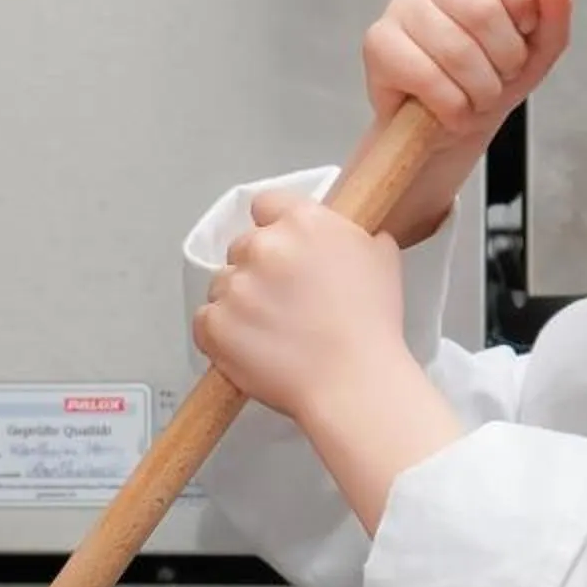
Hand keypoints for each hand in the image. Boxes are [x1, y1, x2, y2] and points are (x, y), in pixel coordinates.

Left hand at [193, 190, 409, 429]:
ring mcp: (234, 285)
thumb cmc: (372, 324)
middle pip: (243, 246)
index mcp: (303, 222)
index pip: (266, 204)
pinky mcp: (214, 324)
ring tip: (270, 332)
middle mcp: (263, 246)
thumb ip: (352, 236)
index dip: (274, 228)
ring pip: (222, 284)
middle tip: (284, 302)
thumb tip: (345, 234)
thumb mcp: (380, 259)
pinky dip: (221, 334)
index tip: (285, 252)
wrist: (354, 382)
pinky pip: (205, 321)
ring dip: (239, 302)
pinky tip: (250, 348)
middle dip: (258, 270)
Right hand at [360, 0, 573, 245]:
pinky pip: (426, 77)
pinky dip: (452, 106)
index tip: (526, 27)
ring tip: (479, 96)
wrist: (456, 126)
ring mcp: (401, 5)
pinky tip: (452, 109)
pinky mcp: (378, 43)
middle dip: (507, 59)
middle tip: (502, 74)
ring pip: (457, 51)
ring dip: (482, 90)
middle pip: (483, 10)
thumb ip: (555, 4)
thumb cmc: (497, 73)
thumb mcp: (542, 43)